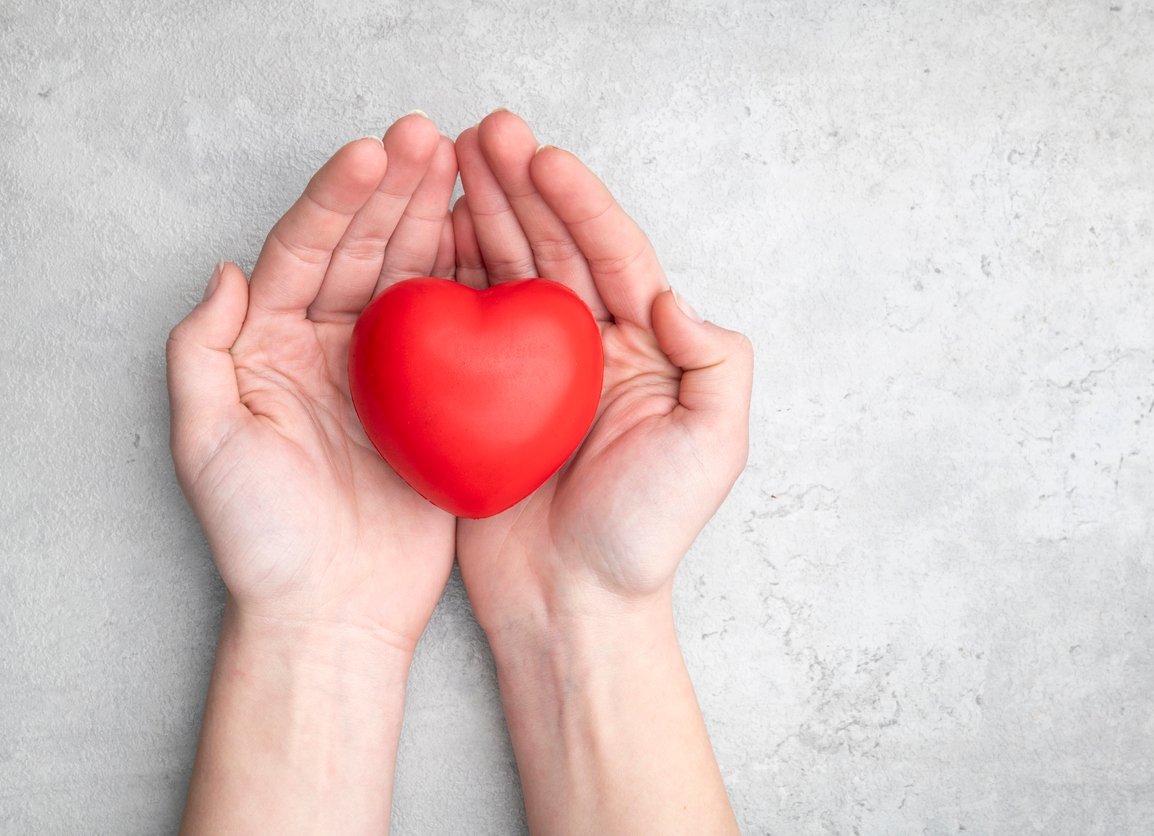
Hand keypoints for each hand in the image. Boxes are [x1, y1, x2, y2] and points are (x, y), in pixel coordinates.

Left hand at [169, 114, 459, 832]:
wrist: (331, 613)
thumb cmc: (263, 540)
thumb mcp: (207, 445)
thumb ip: (200, 352)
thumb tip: (228, 270)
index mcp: (271, 346)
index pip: (304, 252)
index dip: (338, 200)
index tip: (372, 154)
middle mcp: (330, 347)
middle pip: (364, 250)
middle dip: (396, 192)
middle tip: (432, 138)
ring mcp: (391, 372)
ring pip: (416, 277)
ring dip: (438, 220)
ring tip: (468, 166)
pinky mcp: (442, 403)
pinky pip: (461, 330)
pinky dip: (478, 283)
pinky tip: (496, 241)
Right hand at [451, 110, 750, 832]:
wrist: (574, 605)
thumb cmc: (646, 535)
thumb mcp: (712, 447)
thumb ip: (714, 362)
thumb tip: (671, 294)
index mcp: (646, 348)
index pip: (613, 256)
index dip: (580, 205)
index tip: (542, 158)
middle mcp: (589, 349)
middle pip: (554, 248)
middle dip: (521, 188)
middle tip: (483, 132)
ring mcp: (529, 371)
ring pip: (504, 273)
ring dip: (480, 214)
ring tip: (446, 160)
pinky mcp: (479, 399)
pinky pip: (460, 323)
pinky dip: (442, 276)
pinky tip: (421, 236)